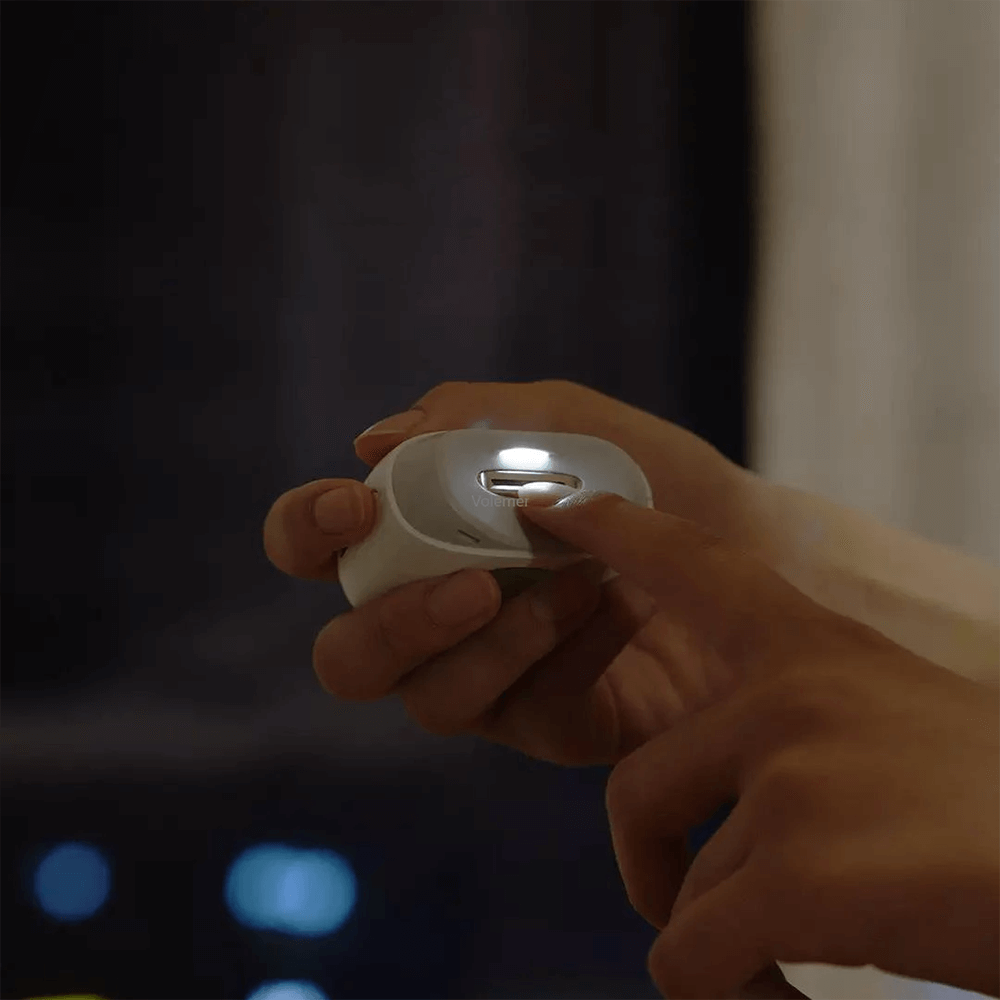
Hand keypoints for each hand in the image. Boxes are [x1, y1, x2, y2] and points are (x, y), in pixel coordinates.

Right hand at [263, 379, 755, 765]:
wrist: (760, 547)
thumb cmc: (657, 478)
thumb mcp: (572, 423)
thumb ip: (476, 420)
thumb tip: (371, 440)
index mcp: (422, 537)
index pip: (319, 546)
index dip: (307, 529)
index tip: (357, 505)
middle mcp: (439, 616)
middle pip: (350, 657)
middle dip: (396, 626)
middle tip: (473, 586)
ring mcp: (492, 678)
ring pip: (434, 700)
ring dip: (503, 641)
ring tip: (583, 584)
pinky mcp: (552, 726)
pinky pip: (529, 713)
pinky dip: (572, 654)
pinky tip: (623, 610)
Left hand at [519, 491, 999, 998]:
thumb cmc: (997, 809)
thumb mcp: (897, 720)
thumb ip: (803, 725)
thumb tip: (739, 787)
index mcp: (815, 648)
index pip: (690, 564)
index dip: (611, 531)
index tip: (544, 504)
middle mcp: (789, 695)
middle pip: (639, 789)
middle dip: (653, 867)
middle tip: (698, 913)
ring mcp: (791, 777)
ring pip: (683, 890)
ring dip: (723, 941)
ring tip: (791, 961)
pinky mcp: (797, 873)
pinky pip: (691, 957)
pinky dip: (726, 994)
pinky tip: (786, 995)